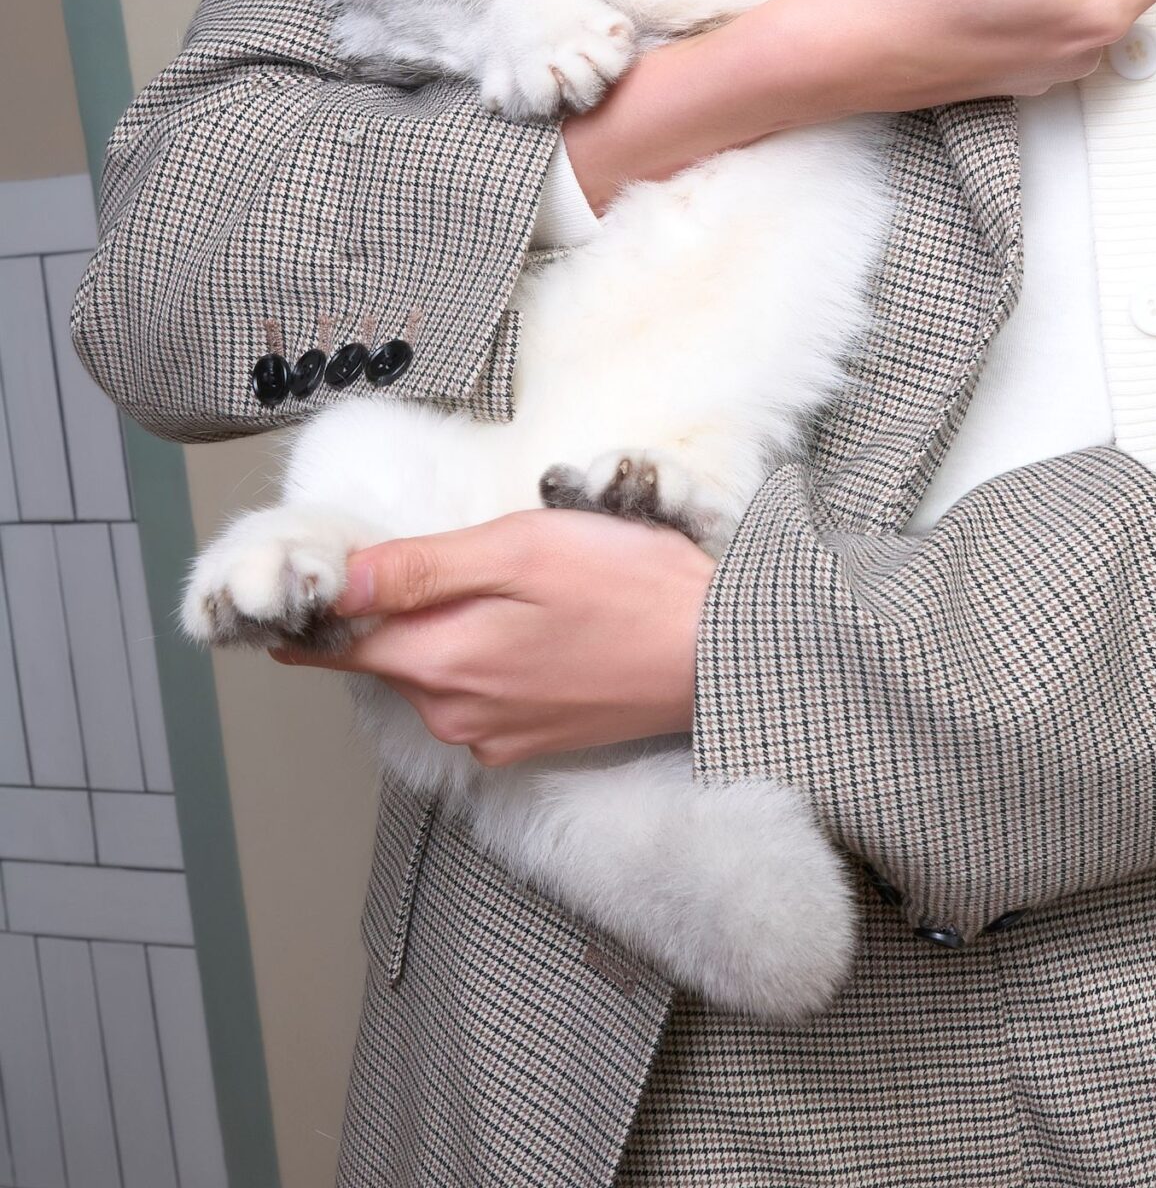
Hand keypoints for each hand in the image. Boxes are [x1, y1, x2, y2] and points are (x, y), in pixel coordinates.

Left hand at [269, 509, 709, 765]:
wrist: (718, 656)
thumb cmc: (629, 588)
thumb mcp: (522, 550)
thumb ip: (421, 569)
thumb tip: (334, 579)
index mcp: (440, 659)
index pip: (338, 642)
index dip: (313, 612)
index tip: (299, 588)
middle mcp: (452, 712)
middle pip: (388, 656)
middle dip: (392, 613)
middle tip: (432, 560)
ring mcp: (492, 735)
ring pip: (434, 675)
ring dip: (446, 635)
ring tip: (505, 589)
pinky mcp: (529, 744)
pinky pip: (476, 700)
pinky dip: (485, 663)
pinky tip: (533, 631)